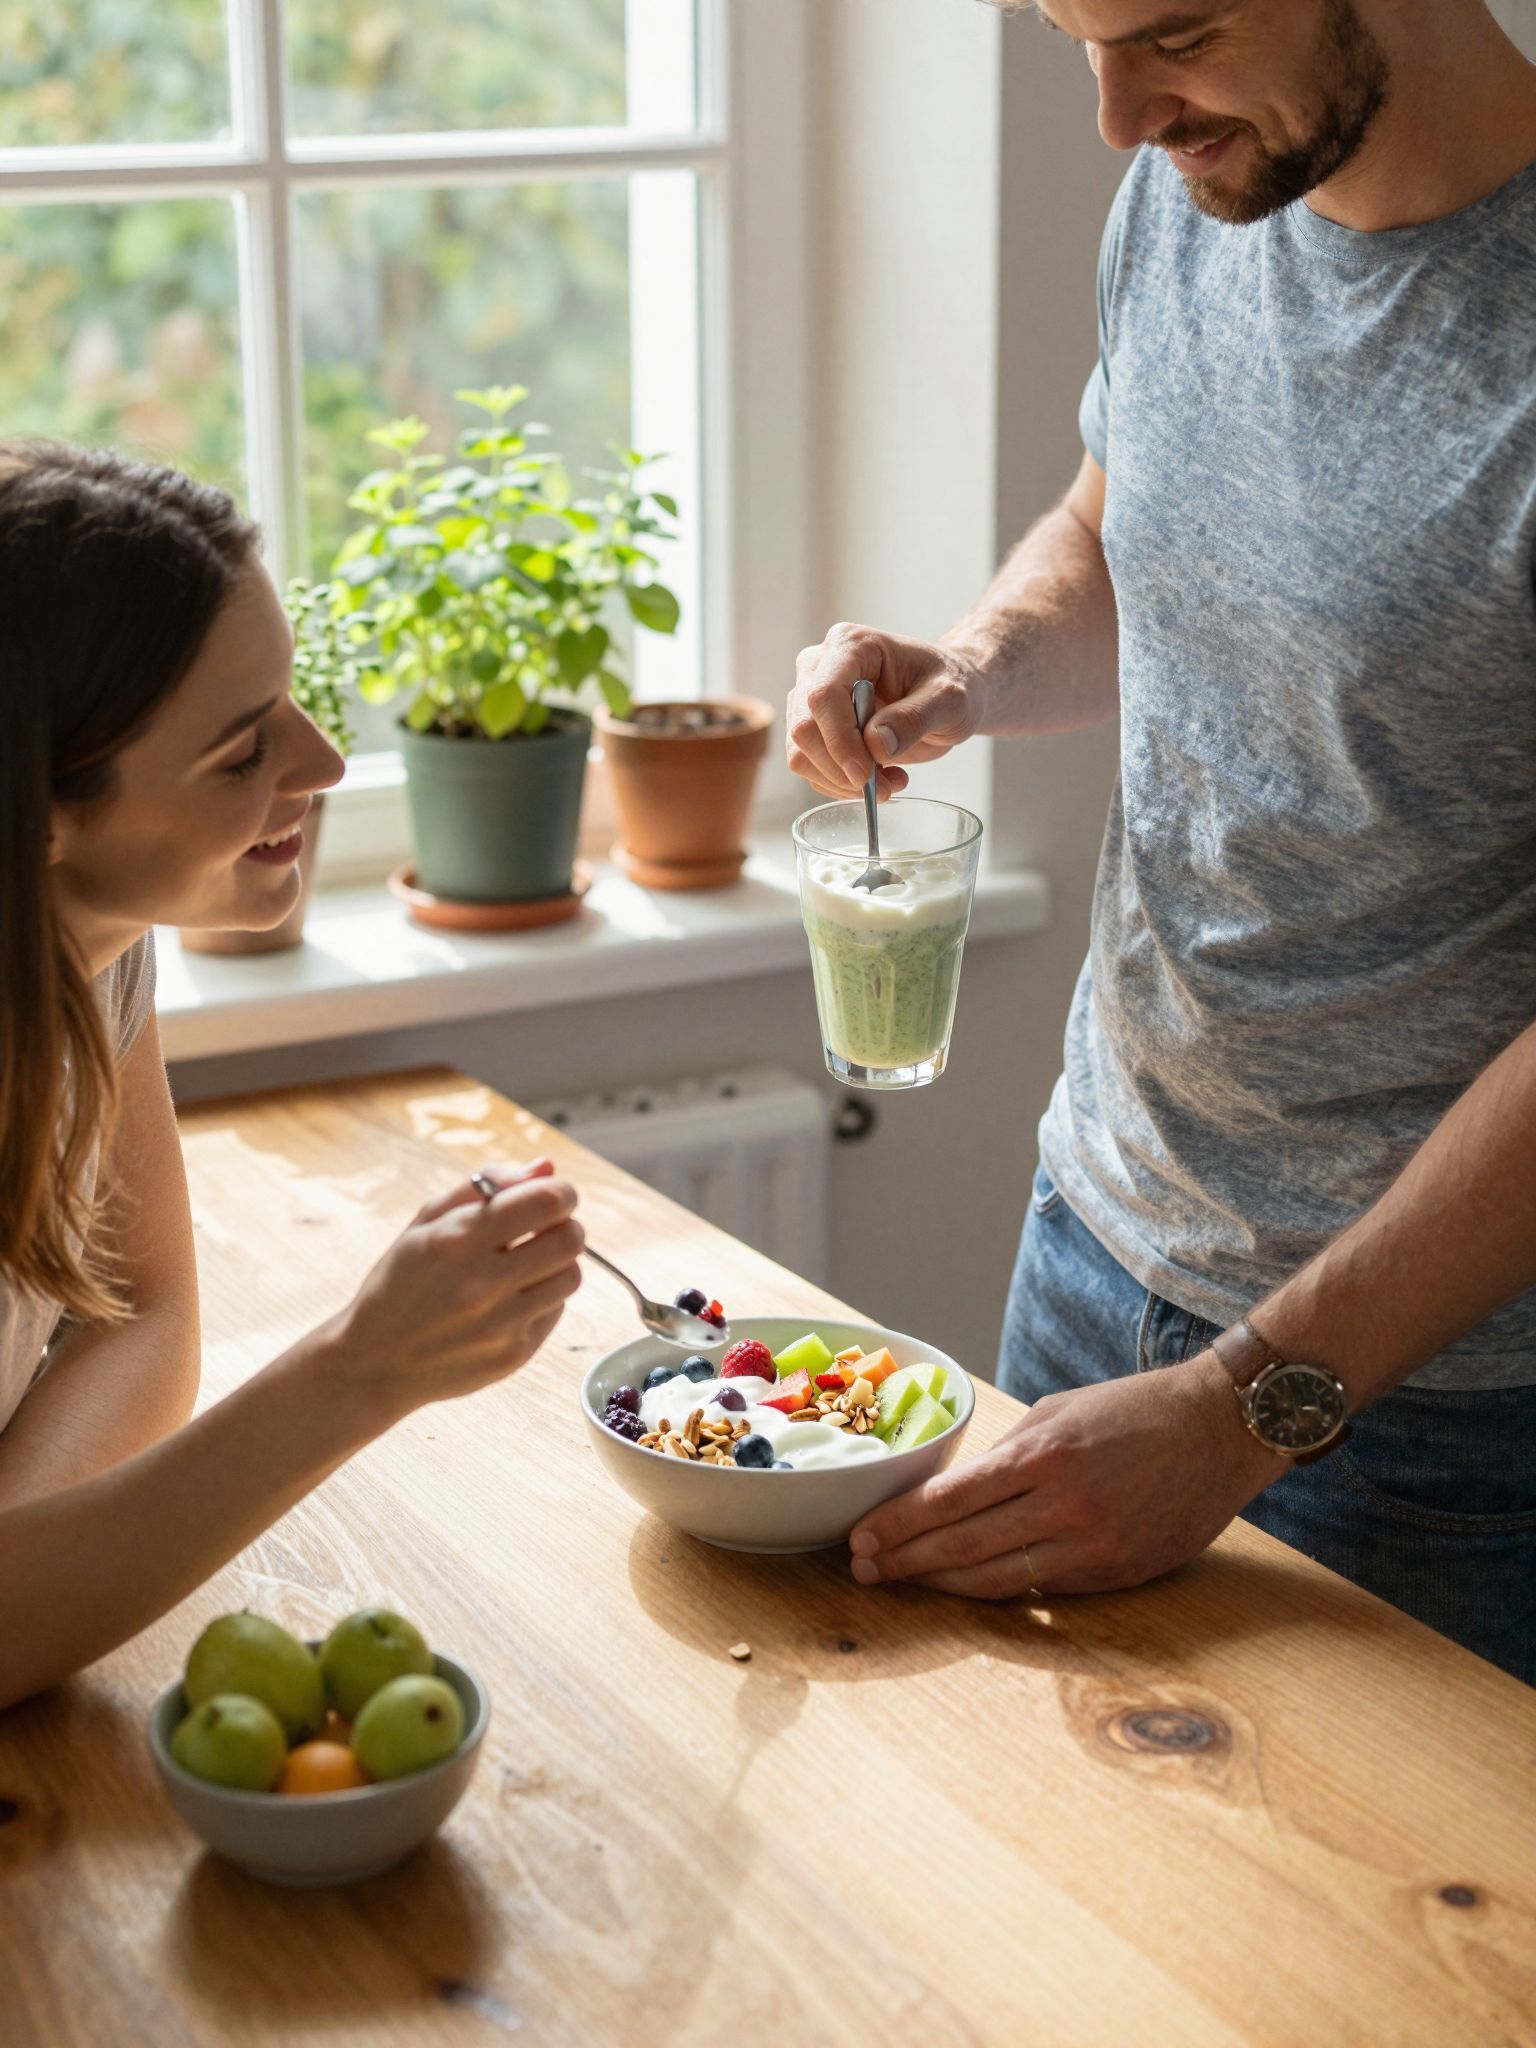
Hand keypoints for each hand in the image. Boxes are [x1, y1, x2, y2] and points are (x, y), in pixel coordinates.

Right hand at [320, 1159, 583, 1418]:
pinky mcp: (514, 1355)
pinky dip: (544, 1298)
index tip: (555, 1195)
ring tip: (527, 1264)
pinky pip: (556, 1310)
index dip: (561, 1192)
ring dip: (558, 1263)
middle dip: (565, 1225)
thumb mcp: (425, 1223)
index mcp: (456, 1240)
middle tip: (544, 1229)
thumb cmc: (400, 1282)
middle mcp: (482, 1284)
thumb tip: (547, 1166)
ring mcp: (501, 1324)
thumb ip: (487, 1185)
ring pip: (571, 1275)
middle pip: (570, 1238)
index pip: (546, 1202)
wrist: (373, 1364)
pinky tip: (512, 1299)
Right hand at [787, 623, 986, 799]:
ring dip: (841, 781)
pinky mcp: (812, 726)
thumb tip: (875, 745)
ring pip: (801, 754)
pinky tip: (877, 776)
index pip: (823, 696)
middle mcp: (820, 666)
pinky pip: (809, 767)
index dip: (839, 740)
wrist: (944, 695)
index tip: (865, 774)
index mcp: (850, 645)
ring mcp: (810, 696)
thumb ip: (914, 718)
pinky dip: (840, 784)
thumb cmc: (950, 686)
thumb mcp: (949, 700)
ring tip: (889, 780)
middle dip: (841, 769)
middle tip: (885, 787)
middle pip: (804, 728)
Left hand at [847, 1354, 1279, 1597]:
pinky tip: (965, 1587)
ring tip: (902, 1583)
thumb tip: (951, 1496)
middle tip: (863, 1571)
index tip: (862, 1537)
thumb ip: (1005, 1456)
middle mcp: (1063, 1504)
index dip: (898, 1525)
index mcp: (1042, 1454)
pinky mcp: (1117, 1573)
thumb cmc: (1134, 1410)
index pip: (948, 1501)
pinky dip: (998, 1589)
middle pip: (961, 1547)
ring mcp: (1091, 1546)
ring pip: (995, 1580)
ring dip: (940, 1585)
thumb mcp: (1057, 1413)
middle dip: (904, 1561)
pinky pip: (1041, 1589)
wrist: (1220, 1428)